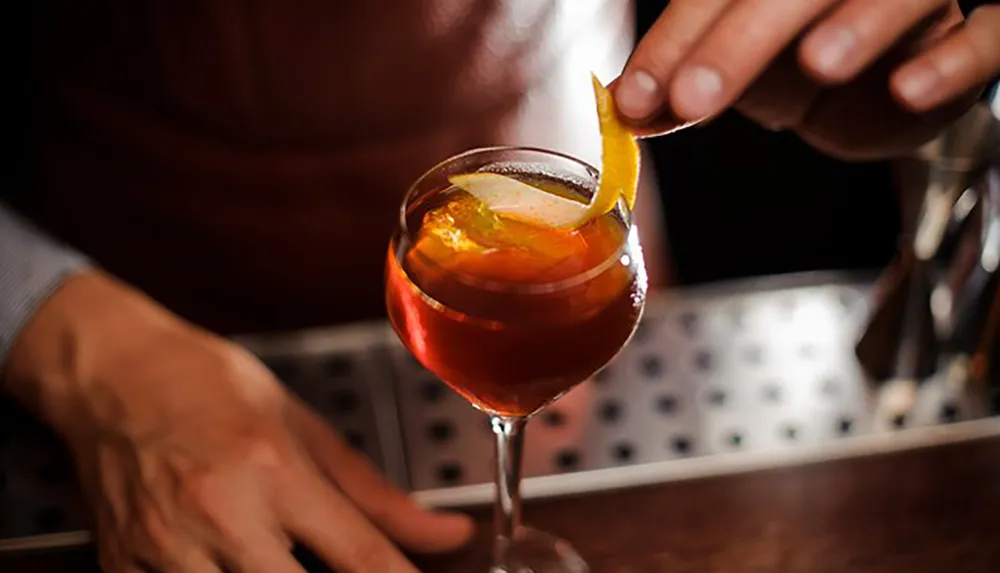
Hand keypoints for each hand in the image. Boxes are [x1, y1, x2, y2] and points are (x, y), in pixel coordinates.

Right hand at [4, 272, 472, 572]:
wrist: (111, 373)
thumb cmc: (210, 388)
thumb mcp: (304, 428)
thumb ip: (379, 495)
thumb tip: (447, 534)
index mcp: (275, 469)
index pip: (359, 556)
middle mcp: (220, 513)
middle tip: (349, 570)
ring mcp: (165, 550)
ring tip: (279, 553)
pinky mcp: (123, 570)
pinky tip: (237, 563)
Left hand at [615, 1, 999, 158]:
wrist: (889, 73)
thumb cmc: (802, 52)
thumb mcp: (736, 66)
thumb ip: (685, 79)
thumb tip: (630, 107)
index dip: (676, 40)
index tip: (637, 97)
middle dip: (738, 41)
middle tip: (693, 98)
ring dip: (859, 24)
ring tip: (816, 64)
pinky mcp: (974, 31)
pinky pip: (984, 38)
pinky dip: (953, 62)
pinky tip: (909, 90)